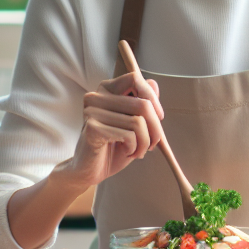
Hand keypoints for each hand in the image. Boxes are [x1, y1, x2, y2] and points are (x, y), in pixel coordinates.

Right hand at [54, 71, 164, 189]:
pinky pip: (129, 135)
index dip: (151, 97)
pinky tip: (128, 153)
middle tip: (153, 144)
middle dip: (156, 128)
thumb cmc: (113, 147)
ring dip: (146, 142)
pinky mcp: (93, 128)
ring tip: (139, 151)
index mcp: (106, 90)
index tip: (158, 116)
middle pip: (142, 104)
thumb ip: (142, 103)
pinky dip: (135, 148)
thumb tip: (153, 83)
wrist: (90, 171)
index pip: (134, 78)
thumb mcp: (133, 123)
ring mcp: (92, 112)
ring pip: (138, 122)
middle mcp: (96, 97)